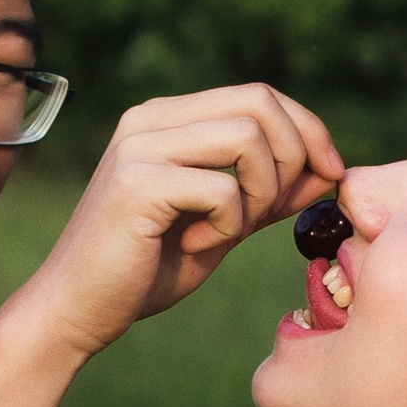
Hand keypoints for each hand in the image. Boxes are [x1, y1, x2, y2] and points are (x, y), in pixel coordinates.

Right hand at [15, 85, 342, 358]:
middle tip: (278, 208)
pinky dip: (228, 224)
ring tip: (230, 231)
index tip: (329, 174)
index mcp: (168, 118)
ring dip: (261, 192)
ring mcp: (140, 146)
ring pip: (247, 137)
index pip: (258, 95)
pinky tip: (196, 246)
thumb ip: (269, 194)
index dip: (308, 130)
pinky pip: (222, 189)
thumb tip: (327, 169)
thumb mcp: (223, 225)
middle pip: (259, 101)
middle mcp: (151, 120)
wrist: (77, 311)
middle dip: (294, 155)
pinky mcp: (137, 183)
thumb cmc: (146, 271)